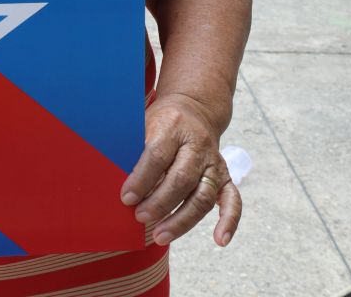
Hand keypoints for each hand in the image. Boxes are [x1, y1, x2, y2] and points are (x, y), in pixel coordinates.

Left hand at [120, 95, 241, 246]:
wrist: (194, 110)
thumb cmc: (162, 122)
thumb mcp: (144, 123)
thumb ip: (134, 149)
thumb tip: (117, 182)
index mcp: (173, 126)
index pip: (157, 155)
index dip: (141, 179)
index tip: (126, 198)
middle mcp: (197, 145)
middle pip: (181, 178)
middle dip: (159, 203)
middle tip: (140, 217)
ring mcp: (214, 162)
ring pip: (202, 196)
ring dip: (182, 220)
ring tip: (159, 236)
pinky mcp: (226, 176)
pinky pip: (233, 201)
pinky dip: (229, 222)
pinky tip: (220, 240)